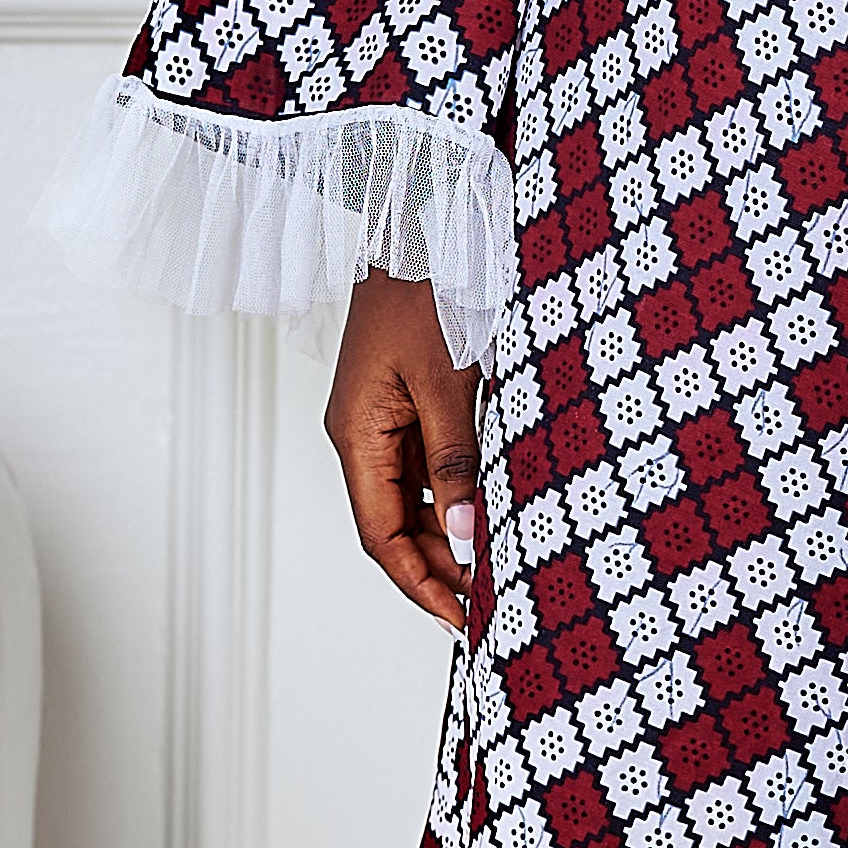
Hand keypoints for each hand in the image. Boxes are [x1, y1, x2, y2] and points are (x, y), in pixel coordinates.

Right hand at [325, 267, 478, 626]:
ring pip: (409, 502)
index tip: (457, 619)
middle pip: (391, 526)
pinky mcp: (405, 406)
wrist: (421, 229)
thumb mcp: (449, 383)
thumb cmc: (426, 292)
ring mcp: (381, 422)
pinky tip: (484, 518)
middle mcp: (361, 436)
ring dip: (445, 540)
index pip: (379, 534)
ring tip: (490, 575)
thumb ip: (457, 461)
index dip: (418, 582)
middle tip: (484, 608)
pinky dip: (451, 501)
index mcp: (357, 435)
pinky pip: (423, 470)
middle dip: (435, 571)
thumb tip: (468, 534)